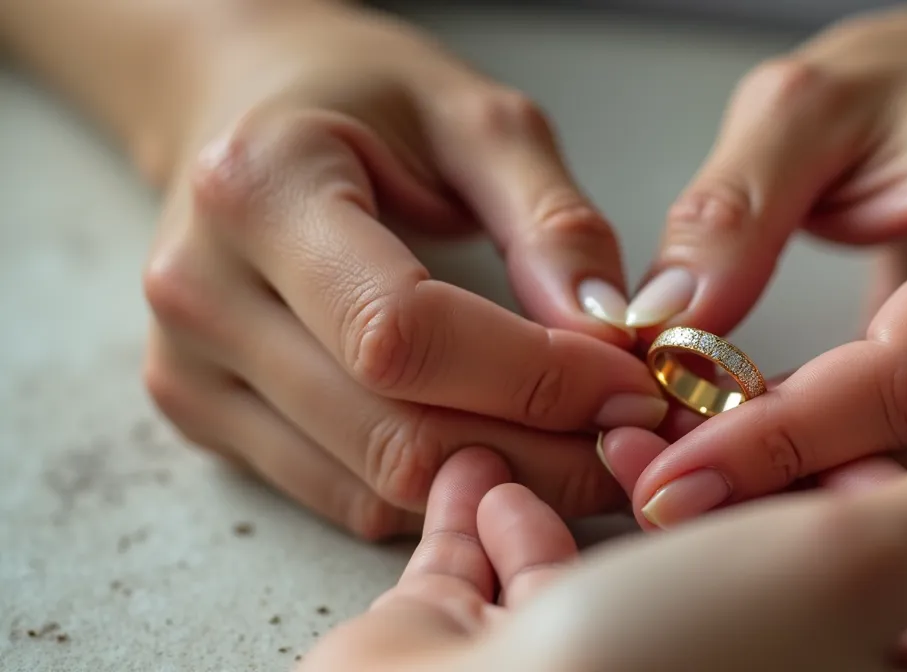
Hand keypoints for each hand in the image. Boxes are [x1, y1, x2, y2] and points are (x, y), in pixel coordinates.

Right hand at [140, 3, 665, 537]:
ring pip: (372, 488)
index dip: (536, 378)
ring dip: (500, 483)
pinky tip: (503, 451)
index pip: (403, 331)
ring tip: (582, 447)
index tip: (632, 385)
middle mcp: (202, 288)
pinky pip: (345, 499)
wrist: (243, 112)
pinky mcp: (203, 414)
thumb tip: (615, 335)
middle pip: (391, 432)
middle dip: (541, 453)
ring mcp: (189, 366)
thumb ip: (552, 221)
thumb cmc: (360, 99)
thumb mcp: (476, 119)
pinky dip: (439, 490)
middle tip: (629, 437)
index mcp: (261, 187)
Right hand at [300, 382, 906, 670]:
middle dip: (733, 471)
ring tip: (617, 417)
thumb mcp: (855, 563)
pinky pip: (519, 568)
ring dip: (621, 477)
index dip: (880, 493)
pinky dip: (512, 510)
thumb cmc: (663, 671)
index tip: (846, 427)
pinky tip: (499, 463)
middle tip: (720, 404)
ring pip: (636, 561)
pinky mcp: (503, 653)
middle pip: (762, 567)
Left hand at [622, 7, 906, 527]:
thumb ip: (735, 207)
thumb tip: (663, 323)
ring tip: (668, 478)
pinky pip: (898, 472)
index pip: (901, 380)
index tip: (674, 473)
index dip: (782, 439)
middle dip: (769, 487)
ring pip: (903, 487)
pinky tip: (726, 468)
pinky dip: (808, 479)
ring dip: (781, 495)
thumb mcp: (809, 106)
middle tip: (648, 488)